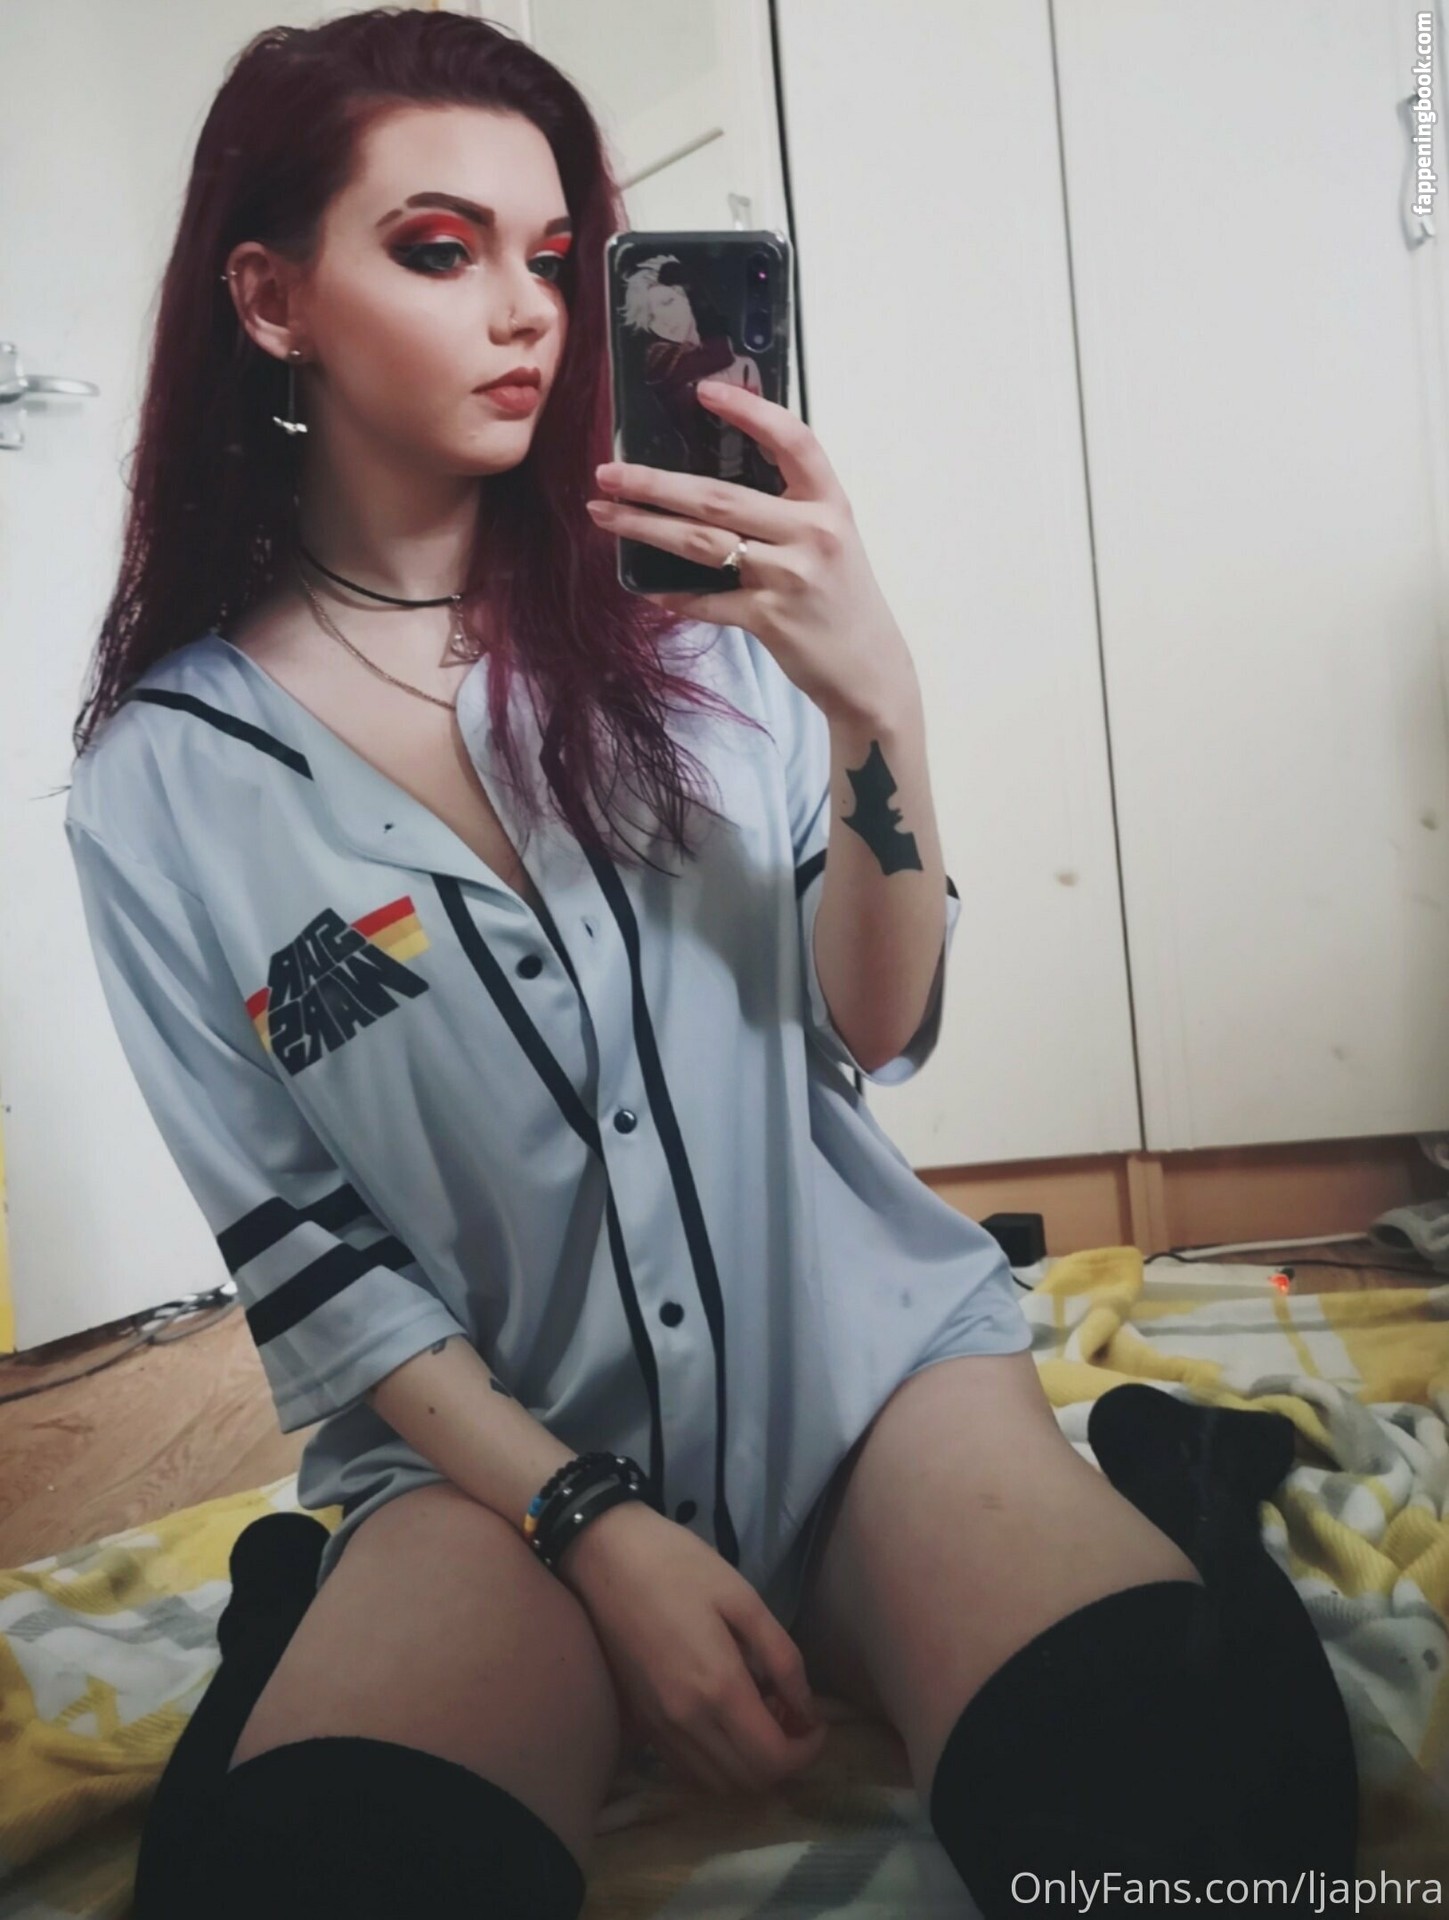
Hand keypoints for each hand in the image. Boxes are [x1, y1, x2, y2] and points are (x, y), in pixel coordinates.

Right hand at [556, 1498, 828, 1795]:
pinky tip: (726, 1723)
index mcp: (718, 1688)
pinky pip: (688, 1769)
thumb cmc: (679, 1566)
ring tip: (761, 1718)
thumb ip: (782, 1657)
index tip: (818, 1721)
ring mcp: (659, 1727)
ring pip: (717, 1783)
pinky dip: (718, 1763)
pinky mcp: (642, 1722)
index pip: (774, 1759)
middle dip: (785, 1759)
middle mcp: (687, 1722)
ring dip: (750, 1765)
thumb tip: (806, 1706)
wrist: (605, 1556)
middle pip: (749, 1781)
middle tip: (793, 1716)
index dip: (807, 1750)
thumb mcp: (744, 1598)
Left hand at [586, 381, 916, 728]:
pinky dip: (672, 595)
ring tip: (604, 513)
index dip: (750, 412)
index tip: (704, 391)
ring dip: (645, 527)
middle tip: (608, 471)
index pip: (793, 440)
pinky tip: (643, 585)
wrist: (868, 669)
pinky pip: (706, 600)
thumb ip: (788, 507)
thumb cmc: (842, 598)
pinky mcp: (769, 619)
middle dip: (655, 483)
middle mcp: (811, 533)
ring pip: (702, 543)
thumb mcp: (830, 538)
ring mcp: (788, 577)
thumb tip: (715, 481)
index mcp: (829, 503)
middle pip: (719, 497)